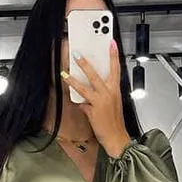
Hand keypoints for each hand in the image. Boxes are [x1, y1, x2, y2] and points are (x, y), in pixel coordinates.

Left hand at [61, 39, 131, 158]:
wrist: (116, 138)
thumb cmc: (115, 123)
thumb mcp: (112, 105)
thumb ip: (101, 97)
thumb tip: (90, 95)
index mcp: (115, 90)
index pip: (116, 69)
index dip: (113, 55)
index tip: (111, 43)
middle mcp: (109, 93)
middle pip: (95, 74)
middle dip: (85, 63)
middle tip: (77, 54)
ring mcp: (100, 101)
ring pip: (84, 87)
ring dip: (74, 80)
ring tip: (65, 74)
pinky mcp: (93, 110)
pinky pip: (82, 104)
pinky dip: (80, 104)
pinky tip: (79, 104)